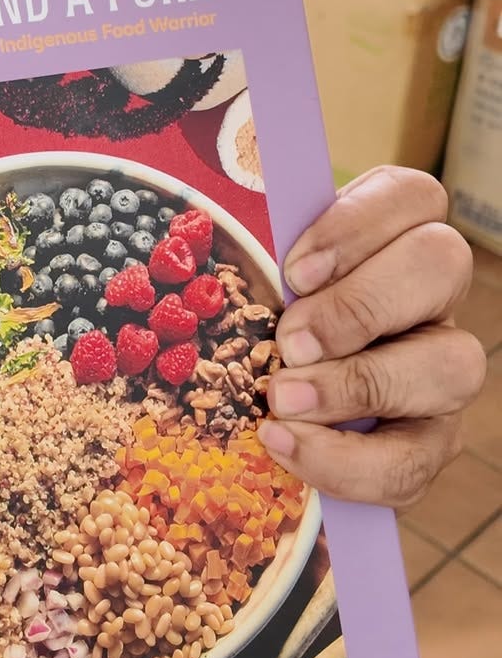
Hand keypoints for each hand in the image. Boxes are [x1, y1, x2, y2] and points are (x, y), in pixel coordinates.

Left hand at [259, 166, 486, 508]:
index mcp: (390, 236)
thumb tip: (201, 217)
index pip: (414, 197)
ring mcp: (439, 368)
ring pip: (456, 363)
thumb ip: (249, 242)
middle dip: (359, 305)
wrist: (264, 407)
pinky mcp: (428, 442)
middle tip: (289, 341)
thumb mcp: (251, 270)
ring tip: (284, 399)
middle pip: (443, 265)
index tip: (295, 270)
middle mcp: (429, 295)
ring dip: (360, 383)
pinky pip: (413, 460)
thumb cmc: (257, 314)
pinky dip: (344, 460)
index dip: (359, 225)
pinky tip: (282, 443)